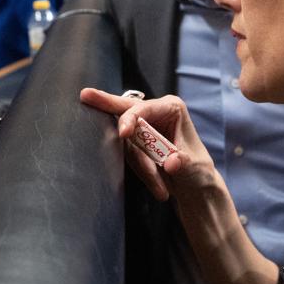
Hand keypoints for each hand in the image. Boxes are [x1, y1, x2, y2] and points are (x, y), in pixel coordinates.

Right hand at [79, 88, 222, 201]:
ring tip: (162, 189)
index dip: (130, 119)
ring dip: (141, 167)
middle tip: (85, 94)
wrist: (195, 188)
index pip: (143, 109)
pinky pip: (127, 155)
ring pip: (127, 143)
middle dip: (105, 103)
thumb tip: (171, 163)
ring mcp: (143, 126)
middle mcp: (156, 112)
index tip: (123, 134)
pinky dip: (140, 172)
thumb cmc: (198, 172)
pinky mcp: (135, 141)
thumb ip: (182, 163)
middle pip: (124, 108)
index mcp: (171, 108)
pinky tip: (159, 188)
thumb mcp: (194, 167)